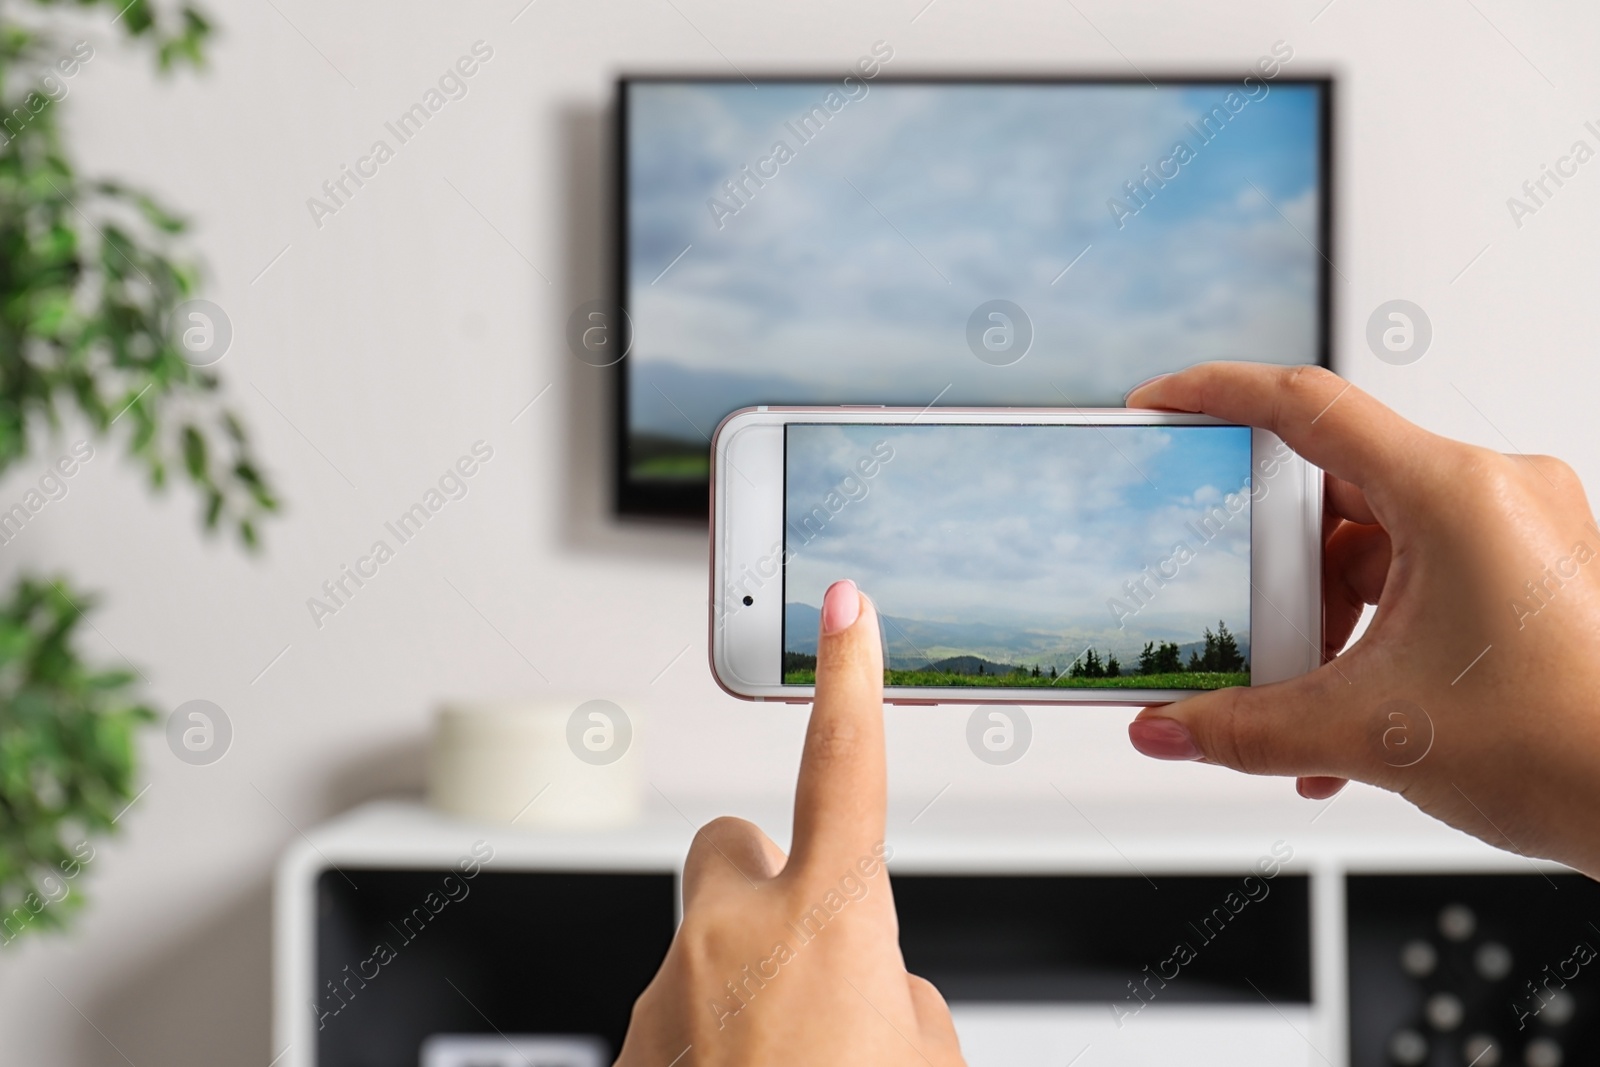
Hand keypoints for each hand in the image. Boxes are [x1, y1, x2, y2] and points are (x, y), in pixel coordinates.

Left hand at [615, 580, 964, 1066]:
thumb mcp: (926, 1058)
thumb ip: (896, 990)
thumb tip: (863, 982)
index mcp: (827, 924)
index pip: (845, 764)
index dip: (850, 676)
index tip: (844, 607)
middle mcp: (731, 939)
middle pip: (731, 844)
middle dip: (763, 877)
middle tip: (802, 956)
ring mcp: (666, 994)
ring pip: (707, 950)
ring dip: (745, 990)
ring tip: (785, 1062)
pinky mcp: (629, 1051)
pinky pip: (679, 1021)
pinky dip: (714, 1047)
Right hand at [1125, 363, 1599, 876]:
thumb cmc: (1572, 751)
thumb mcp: (1370, 733)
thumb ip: (1243, 728)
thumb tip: (1165, 727)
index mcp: (1456, 494)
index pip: (1309, 406)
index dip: (1218, 393)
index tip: (1162, 405)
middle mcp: (1492, 494)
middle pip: (1333, 492)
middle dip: (1272, 572)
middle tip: (1234, 621)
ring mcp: (1514, 533)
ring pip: (1372, 547)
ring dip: (1323, 624)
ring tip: (1303, 703)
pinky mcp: (1523, 573)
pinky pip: (1414, 580)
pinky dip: (1369, 637)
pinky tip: (1347, 714)